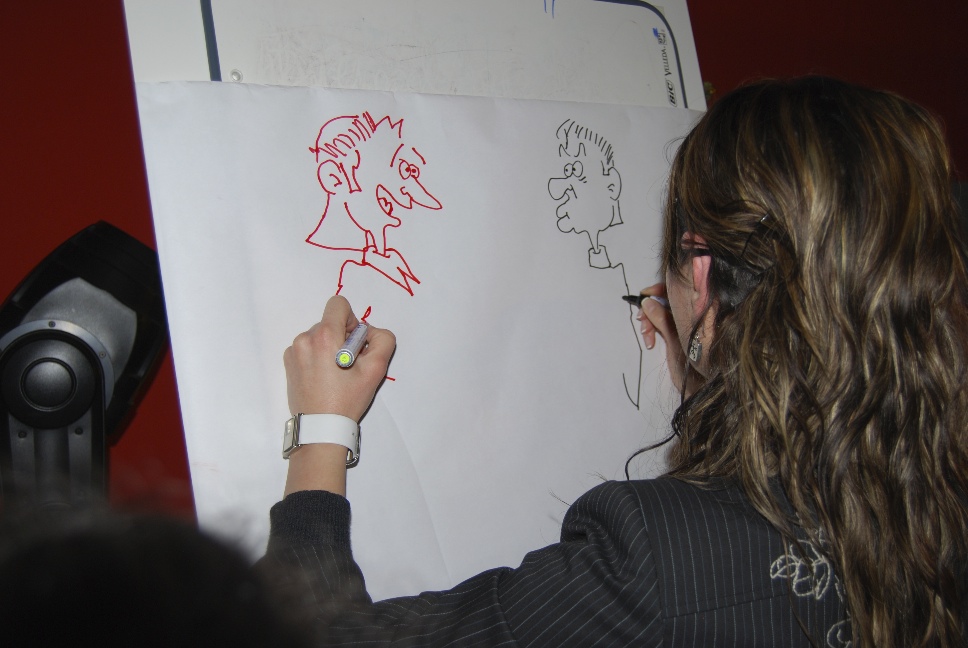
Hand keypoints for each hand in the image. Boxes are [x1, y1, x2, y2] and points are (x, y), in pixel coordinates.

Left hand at [283, 295, 395, 421]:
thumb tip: (369, 332)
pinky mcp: (289, 363)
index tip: (354, 343)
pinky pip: (307, 348)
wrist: (321, 428)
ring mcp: (293, 351)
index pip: (338, 305)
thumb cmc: (347, 400)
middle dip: (342, 338)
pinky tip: (323, 378)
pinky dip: (317, 357)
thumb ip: (382, 340)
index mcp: (324, 336)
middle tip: (348, 365)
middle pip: (329, 322)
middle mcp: (304, 339)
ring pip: (319, 336)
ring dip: (329, 348)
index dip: (352, 320)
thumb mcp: (376, 370)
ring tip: (335, 374)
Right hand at [637, 283, 689, 393]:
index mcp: (698, 310)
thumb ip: (663, 320)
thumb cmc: (698, 365)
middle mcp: (691, 313)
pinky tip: (650, 342)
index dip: (660, 288)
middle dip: (649, 309)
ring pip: (659, 312)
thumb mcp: (677, 340)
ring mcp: (684, 323)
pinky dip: (651, 330)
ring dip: (648, 322)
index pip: (678, 289)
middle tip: (641, 322)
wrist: (702, 386)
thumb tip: (647, 302)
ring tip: (647, 337)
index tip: (645, 294)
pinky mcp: (677, 332)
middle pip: (665, 299)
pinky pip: (659, 323)